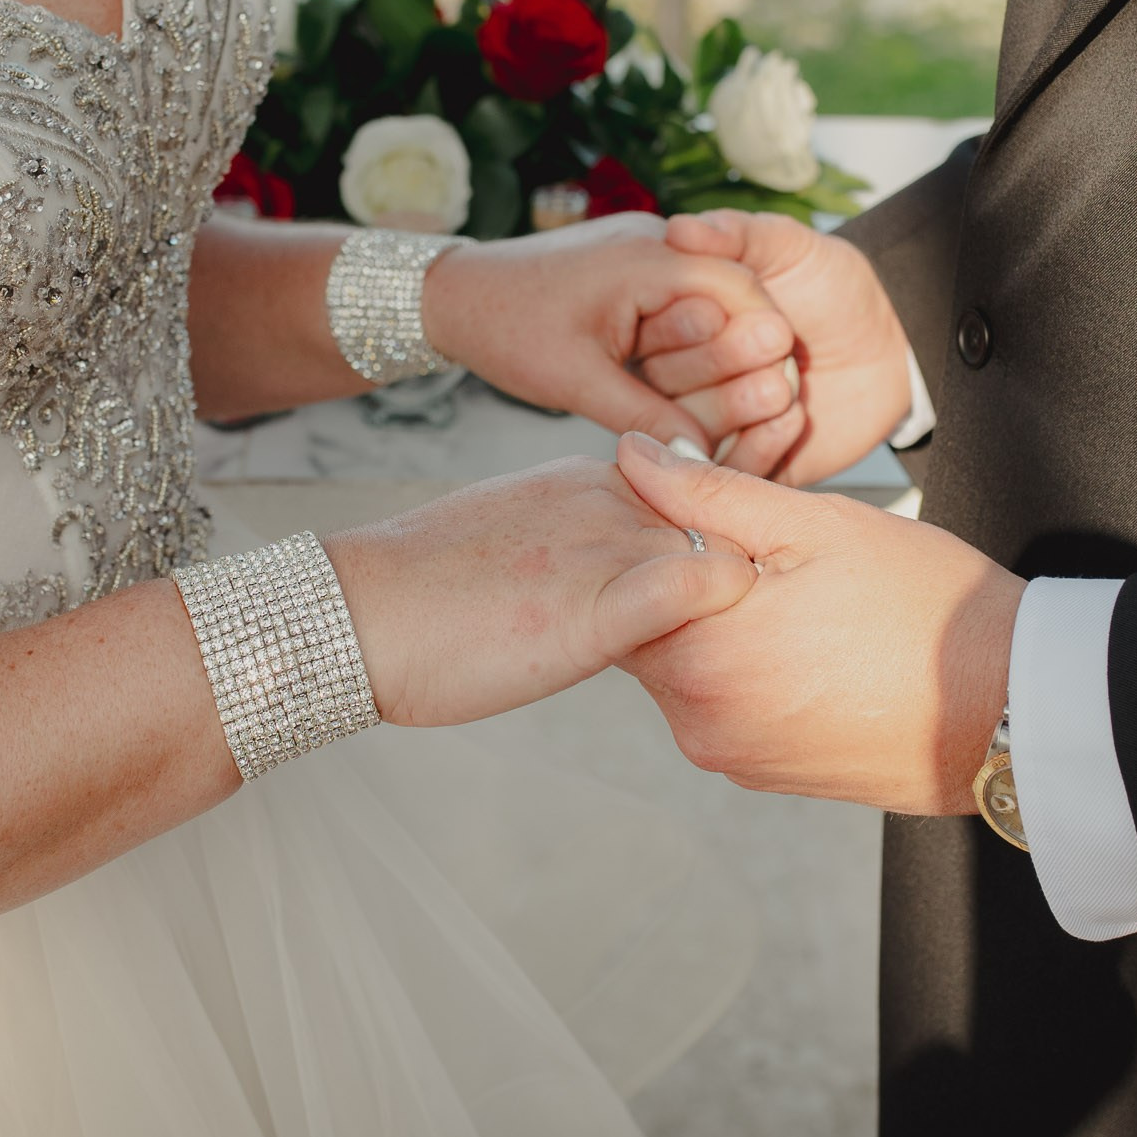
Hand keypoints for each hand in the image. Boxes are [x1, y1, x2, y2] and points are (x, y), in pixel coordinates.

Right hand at [323, 456, 755, 727]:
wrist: (353, 614)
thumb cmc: (423, 594)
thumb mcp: (516, 539)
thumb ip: (582, 545)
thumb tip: (628, 579)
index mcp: (590, 478)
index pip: (698, 498)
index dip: (725, 543)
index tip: (742, 589)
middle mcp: (611, 498)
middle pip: (728, 518)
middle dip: (759, 567)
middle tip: (782, 623)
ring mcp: (609, 547)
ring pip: (727, 547)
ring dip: (752, 598)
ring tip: (768, 649)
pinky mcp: (602, 606)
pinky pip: (699, 587)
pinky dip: (726, 612)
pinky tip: (726, 658)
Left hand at [422, 213, 800, 454]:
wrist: (454, 294)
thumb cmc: (506, 328)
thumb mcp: (576, 382)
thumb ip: (644, 417)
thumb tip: (700, 460)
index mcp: (648, 256)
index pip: (739, 287)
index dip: (768, 338)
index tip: (785, 387)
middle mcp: (655, 241)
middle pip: (733, 292)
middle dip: (752, 347)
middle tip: (777, 400)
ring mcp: (645, 251)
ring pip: (709, 299)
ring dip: (723, 347)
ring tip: (745, 400)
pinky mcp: (633, 270)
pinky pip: (682, 302)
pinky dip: (695, 341)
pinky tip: (699, 385)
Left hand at [611, 433, 1022, 814]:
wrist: (1012, 708)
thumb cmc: (927, 608)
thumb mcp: (817, 525)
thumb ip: (710, 493)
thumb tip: (633, 456)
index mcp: (699, 653)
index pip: (624, 582)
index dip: (656, 532)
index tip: (710, 513)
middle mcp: (699, 719)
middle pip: (649, 628)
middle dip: (685, 582)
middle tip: (761, 549)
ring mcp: (731, 754)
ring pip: (685, 668)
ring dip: (716, 627)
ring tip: (793, 595)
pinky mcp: (763, 774)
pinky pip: (723, 707)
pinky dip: (745, 671)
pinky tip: (806, 643)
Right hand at [639, 211, 911, 483]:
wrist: (892, 342)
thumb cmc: (833, 286)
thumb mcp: (786, 245)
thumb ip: (735, 233)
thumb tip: (679, 228)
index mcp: (677, 325)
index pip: (648, 337)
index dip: (680, 324)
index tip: (722, 309)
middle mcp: (685, 380)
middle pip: (665, 389)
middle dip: (716, 363)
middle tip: (776, 338)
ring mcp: (714, 427)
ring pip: (693, 434)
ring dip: (736, 406)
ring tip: (786, 383)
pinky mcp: (750, 467)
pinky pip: (733, 472)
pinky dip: (760, 445)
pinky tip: (794, 416)